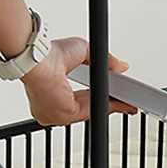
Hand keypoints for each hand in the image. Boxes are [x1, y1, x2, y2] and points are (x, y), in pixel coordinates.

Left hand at [21, 36, 135, 126]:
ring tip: (127, 101)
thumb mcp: (82, 52)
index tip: (115, 95)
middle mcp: (53, 107)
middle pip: (88, 108)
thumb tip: (120, 65)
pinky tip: (120, 102)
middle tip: (126, 100)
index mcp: (52, 93)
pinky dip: (108, 107)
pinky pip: (92, 112)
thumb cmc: (48, 54)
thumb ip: (103, 61)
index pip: (80, 99)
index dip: (100, 96)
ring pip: (92, 111)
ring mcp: (57, 113)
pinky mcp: (65, 115)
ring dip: (111, 105)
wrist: (39, 59)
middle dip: (110, 103)